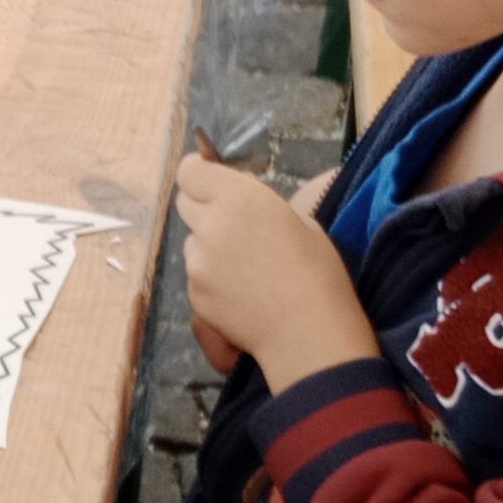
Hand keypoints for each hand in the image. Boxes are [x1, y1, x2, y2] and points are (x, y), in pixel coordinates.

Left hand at [173, 142, 378, 392]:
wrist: (307, 331)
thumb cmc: (318, 272)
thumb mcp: (299, 221)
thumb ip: (259, 205)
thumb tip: (237, 198)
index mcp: (239, 198)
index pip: (190, 171)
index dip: (198, 174)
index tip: (210, 182)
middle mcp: (210, 224)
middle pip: (184, 204)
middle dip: (203, 208)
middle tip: (232, 226)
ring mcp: (197, 261)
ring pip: (191, 242)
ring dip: (208, 246)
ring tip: (244, 269)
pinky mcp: (194, 293)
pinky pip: (195, 274)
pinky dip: (211, 278)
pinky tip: (240, 293)